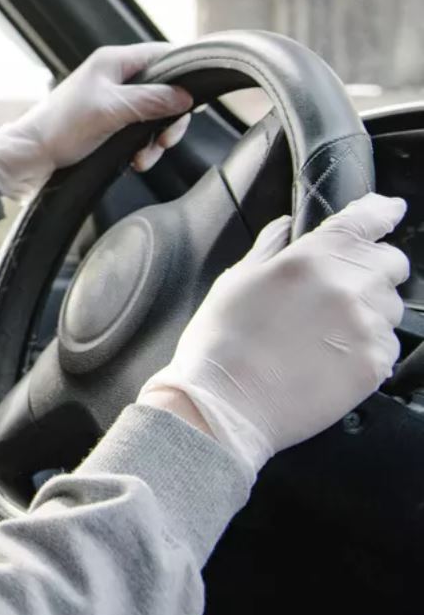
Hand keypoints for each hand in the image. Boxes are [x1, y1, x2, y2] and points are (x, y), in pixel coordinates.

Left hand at [0, 43, 192, 199]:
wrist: (30, 157)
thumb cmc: (60, 128)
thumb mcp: (111, 110)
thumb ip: (151, 100)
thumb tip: (186, 96)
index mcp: (113, 61)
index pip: (164, 54)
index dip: (185, 73)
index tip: (195, 99)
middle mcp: (115, 77)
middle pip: (166, 90)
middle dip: (170, 119)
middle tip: (165, 140)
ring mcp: (113, 100)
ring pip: (155, 115)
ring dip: (156, 140)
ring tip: (144, 157)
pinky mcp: (110, 123)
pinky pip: (141, 131)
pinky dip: (143, 148)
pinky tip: (135, 161)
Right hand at [139, 193, 410, 472]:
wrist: (226, 405)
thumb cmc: (221, 343)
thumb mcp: (235, 282)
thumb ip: (269, 249)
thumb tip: (286, 228)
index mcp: (309, 259)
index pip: (364, 221)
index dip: (382, 212)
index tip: (390, 210)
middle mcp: (347, 287)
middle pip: (392, 264)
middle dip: (374, 270)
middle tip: (342, 291)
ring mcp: (365, 327)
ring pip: (391, 308)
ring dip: (369, 313)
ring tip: (325, 334)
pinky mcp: (375, 365)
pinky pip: (389, 346)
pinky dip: (368, 349)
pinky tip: (330, 359)